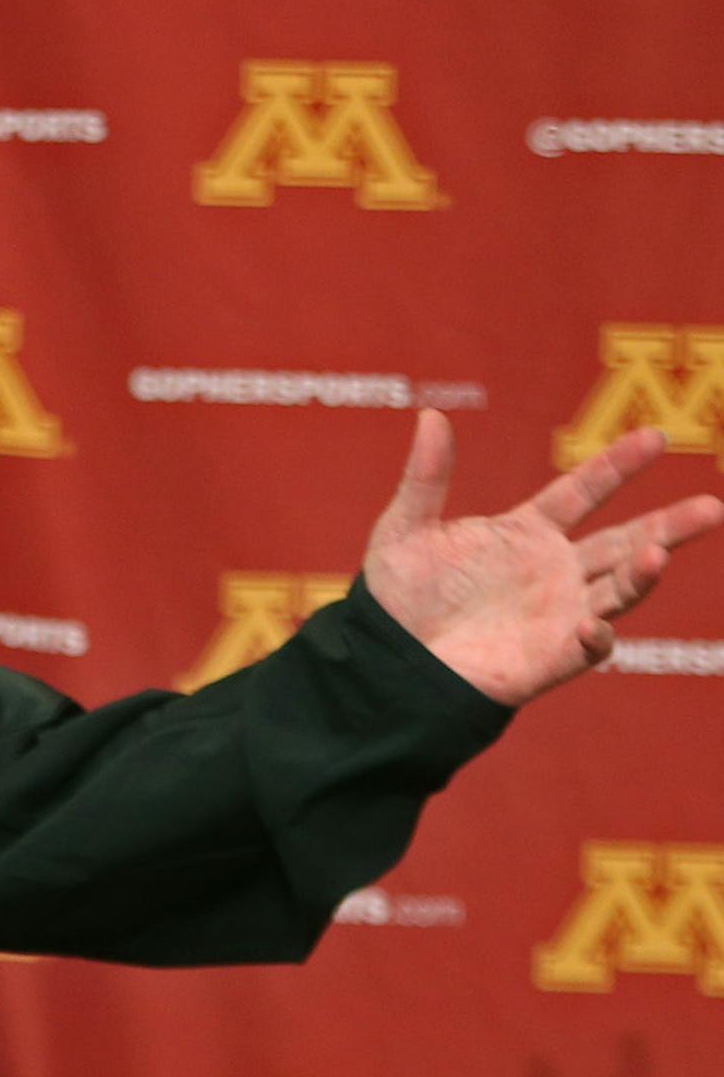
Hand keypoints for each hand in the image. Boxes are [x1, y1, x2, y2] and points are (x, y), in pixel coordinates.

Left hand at [363, 411, 723, 706]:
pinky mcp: (548, 658)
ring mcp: (557, 614)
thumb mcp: (404, 530)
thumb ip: (425, 477)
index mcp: (525, 533)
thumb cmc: (396, 598)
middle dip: (668, 525)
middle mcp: (553, 572)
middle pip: (624, 542)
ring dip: (642, 574)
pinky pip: (586, 648)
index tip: (654, 437)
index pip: (583, 492)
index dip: (617, 466)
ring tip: (659, 552)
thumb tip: (431, 416)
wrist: (385, 660)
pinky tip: (593, 626)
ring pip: (618, 591)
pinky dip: (595, 637)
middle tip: (712, 508)